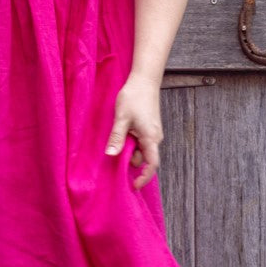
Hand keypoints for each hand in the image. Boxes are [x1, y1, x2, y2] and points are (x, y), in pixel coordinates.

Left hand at [105, 74, 162, 189]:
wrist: (144, 80)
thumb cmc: (134, 97)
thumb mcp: (122, 118)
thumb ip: (117, 138)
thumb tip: (111, 155)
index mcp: (150, 138)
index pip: (152, 164)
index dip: (144, 177)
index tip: (133, 185)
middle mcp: (155, 138)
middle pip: (144, 158)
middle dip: (130, 161)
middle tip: (113, 157)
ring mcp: (152, 133)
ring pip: (141, 150)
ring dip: (129, 150)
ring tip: (116, 141)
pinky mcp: (149, 128)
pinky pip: (141, 142)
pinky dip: (131, 144)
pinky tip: (121, 136)